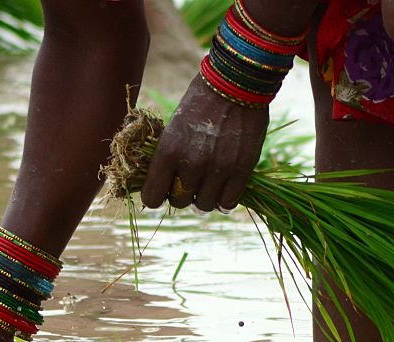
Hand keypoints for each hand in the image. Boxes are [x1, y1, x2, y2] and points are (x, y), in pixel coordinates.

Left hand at [141, 74, 268, 211]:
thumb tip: (162, 181)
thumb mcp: (174, 126)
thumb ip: (169, 155)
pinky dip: (224, 199)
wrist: (234, 83)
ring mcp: (218, 169)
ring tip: (208, 184)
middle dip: (182, 195)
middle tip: (188, 183)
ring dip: (204, 197)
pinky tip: (223, 188)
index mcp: (168, 151)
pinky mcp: (241, 170)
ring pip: (205, 205)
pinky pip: (228, 202)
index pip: (153, 196)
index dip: (155, 197)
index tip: (161, 192)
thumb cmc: (200, 101)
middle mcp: (191, 164)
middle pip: (180, 203)